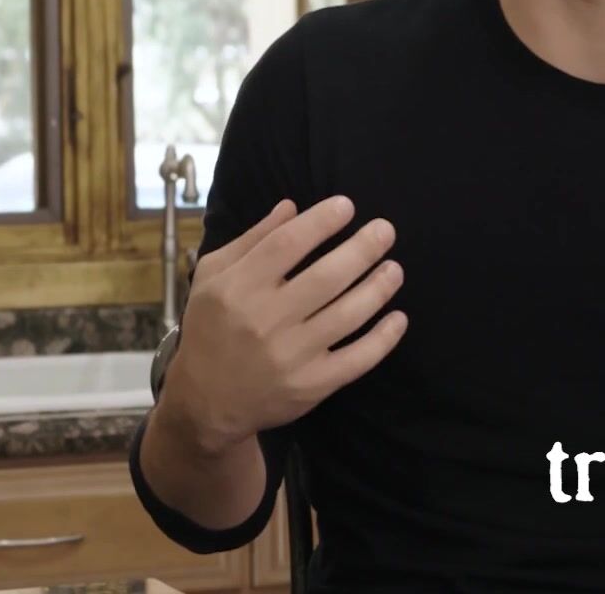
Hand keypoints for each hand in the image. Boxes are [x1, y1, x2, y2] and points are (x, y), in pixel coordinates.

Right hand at [158, 195, 406, 454]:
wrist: (206, 399)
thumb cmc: (210, 327)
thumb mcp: (212, 276)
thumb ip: (251, 240)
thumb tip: (292, 206)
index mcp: (238, 287)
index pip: (287, 244)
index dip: (321, 222)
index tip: (347, 206)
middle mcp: (265, 319)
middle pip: (326, 277)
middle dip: (363, 249)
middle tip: (386, 230)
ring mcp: (291, 355)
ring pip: (348, 315)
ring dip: (378, 288)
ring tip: (395, 269)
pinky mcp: (311, 385)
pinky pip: (357, 359)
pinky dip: (383, 338)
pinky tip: (398, 318)